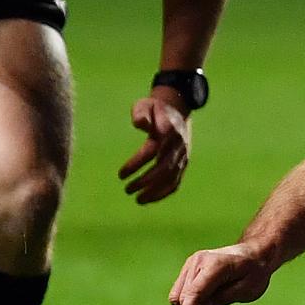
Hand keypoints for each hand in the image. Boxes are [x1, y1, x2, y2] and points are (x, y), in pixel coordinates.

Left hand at [119, 88, 194, 203]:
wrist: (178, 109)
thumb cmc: (155, 108)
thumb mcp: (145, 105)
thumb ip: (141, 113)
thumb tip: (140, 124)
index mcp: (168, 130)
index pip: (152, 151)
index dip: (136, 163)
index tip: (120, 174)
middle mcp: (178, 144)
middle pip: (163, 168)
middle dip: (145, 182)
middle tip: (127, 190)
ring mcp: (184, 154)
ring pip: (171, 177)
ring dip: (155, 191)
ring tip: (137, 199)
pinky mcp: (184, 162)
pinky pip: (176, 181)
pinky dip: (164, 193)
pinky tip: (149, 199)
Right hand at [168, 241, 273, 304]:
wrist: (253, 253)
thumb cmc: (254, 272)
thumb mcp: (248, 289)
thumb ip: (224, 298)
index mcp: (216, 264)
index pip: (195, 291)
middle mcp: (198, 261)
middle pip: (184, 297)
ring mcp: (191, 263)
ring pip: (178, 296)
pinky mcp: (189, 269)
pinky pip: (181, 292)